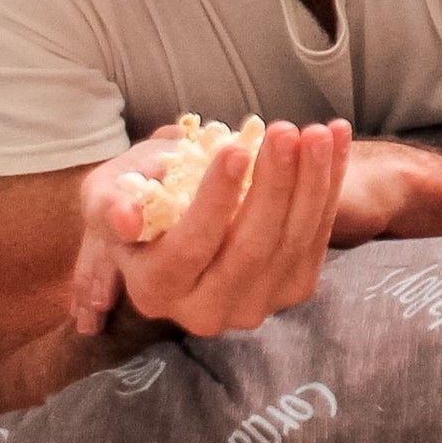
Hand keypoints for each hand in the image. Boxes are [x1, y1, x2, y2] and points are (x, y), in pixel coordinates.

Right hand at [68, 119, 354, 340]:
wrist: (179, 214)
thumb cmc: (137, 197)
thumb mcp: (107, 195)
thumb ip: (111, 206)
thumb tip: (128, 220)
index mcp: (155, 290)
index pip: (189, 248)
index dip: (215, 200)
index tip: (236, 149)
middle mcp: (205, 311)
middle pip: (250, 248)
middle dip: (274, 184)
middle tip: (285, 131)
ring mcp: (254, 305)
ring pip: (291, 242)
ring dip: (312, 181)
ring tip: (316, 131)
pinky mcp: (292, 288)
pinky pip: (318, 235)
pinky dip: (330, 185)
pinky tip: (335, 141)